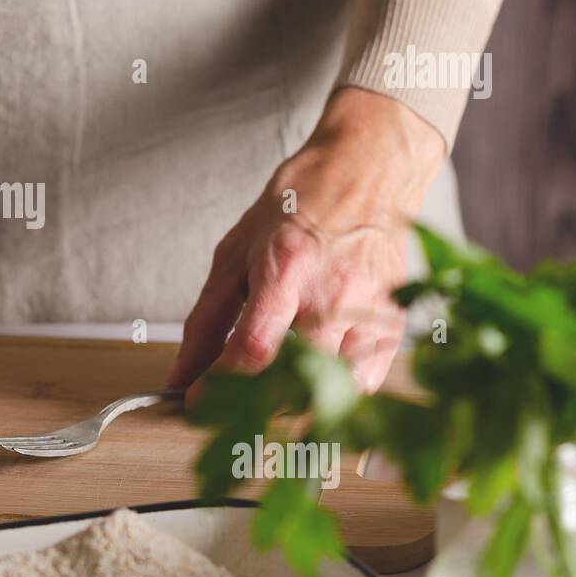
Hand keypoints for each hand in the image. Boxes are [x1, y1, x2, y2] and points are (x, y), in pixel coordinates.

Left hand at [168, 87, 445, 396]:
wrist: (366, 172)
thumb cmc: (298, 206)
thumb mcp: (235, 253)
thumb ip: (206, 320)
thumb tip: (182, 374)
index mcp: (285, 270)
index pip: (252, 350)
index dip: (219, 388)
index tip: (197, 403)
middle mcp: (333, 295)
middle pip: (293, 381)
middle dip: (253, 404)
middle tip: (231, 403)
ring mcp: (370, 312)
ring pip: (331, 392)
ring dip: (293, 403)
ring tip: (271, 391)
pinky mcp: (394, 324)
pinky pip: (365, 385)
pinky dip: (335, 396)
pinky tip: (313, 382)